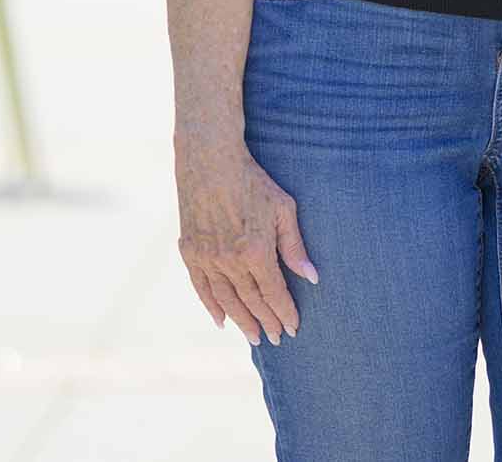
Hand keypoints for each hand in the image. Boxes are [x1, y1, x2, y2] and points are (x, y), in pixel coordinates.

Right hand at [176, 138, 317, 345]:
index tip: (293, 328)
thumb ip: (294, 246)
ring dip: (241, 321)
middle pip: (251, 301)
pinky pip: (202, 288)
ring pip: (226, 300)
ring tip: (254, 337)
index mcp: (256, 251)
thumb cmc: (253, 181)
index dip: (284, 312)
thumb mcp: (283, 209)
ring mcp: (207, 258)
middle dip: (266, 322)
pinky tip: (221, 320)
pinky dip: (212, 307)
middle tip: (276, 339)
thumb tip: (311, 278)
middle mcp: (230, 261)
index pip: (274, 292)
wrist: (210, 162)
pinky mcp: (190, 252)